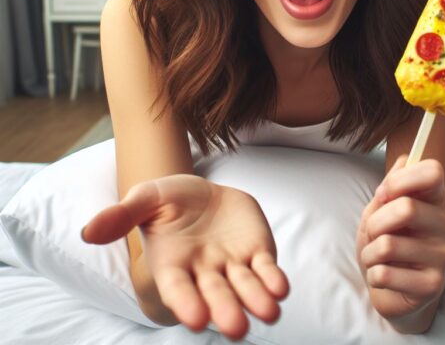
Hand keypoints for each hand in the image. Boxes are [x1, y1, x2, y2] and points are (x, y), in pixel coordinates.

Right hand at [81, 174, 288, 339]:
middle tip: (235, 326)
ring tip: (269, 313)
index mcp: (173, 265)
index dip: (185, 303)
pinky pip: (266, 269)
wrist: (201, 193)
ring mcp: (232, 264)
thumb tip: (88, 231)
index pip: (177, 288)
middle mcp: (203, 272)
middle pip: (215, 295)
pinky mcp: (257, 252)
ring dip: (257, 300)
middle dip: (225, 310)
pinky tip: (281, 288)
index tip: (195, 318)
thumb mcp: (145, 199)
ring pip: (245, 287)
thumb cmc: (168, 201)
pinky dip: (273, 279)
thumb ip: (122, 215)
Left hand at [356, 154, 444, 324]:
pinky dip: (373, 275)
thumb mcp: (380, 207)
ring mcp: (443, 256)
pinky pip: (385, 273)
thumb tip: (404, 160)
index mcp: (435, 199)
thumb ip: (390, 185)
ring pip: (388, 244)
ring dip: (369, 252)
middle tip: (373, 232)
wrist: (386, 284)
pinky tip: (382, 275)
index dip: (400, 180)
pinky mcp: (432, 286)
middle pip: (406, 208)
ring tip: (377, 257)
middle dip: (375, 222)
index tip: (382, 193)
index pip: (433, 171)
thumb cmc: (385, 239)